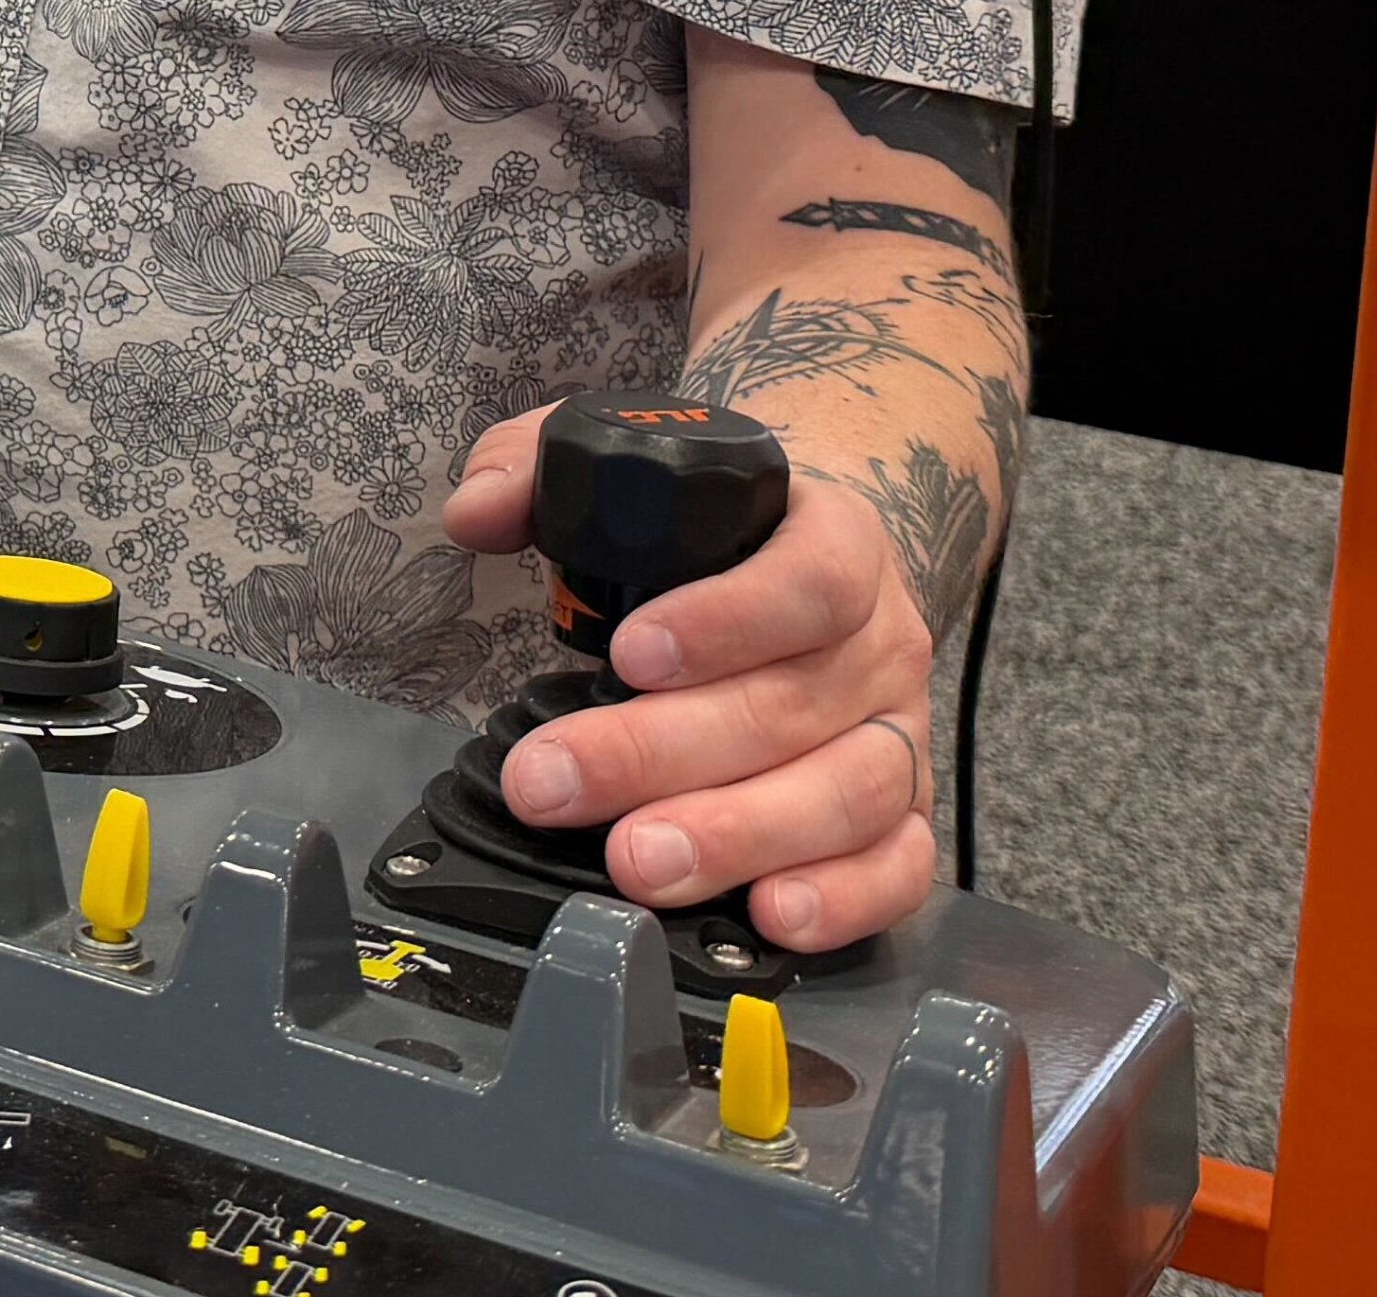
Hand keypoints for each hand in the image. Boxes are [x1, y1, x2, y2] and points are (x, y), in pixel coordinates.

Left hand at [444, 407, 937, 950]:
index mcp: (835, 541)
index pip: (806, 580)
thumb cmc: (719, 526)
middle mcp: (880, 642)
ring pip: (846, 793)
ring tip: (639, 864)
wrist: (820, 557)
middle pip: (791, 705)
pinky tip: (768, 915)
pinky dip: (844, 899)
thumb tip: (474, 510)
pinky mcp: (902, 811)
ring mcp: (896, 731)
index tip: (627, 655)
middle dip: (661, 755)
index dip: (723, 622)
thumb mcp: (633, 461)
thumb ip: (542, 467)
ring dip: (738, 838)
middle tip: (556, 785)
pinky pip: (899, 866)